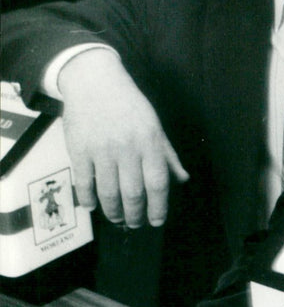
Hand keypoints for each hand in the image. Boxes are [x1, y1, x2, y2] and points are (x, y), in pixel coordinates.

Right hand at [58, 48, 188, 226]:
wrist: (95, 82)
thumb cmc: (129, 105)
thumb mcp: (155, 126)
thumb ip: (168, 155)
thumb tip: (183, 179)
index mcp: (150, 141)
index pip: (158, 183)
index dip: (159, 207)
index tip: (157, 221)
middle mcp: (127, 147)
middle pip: (133, 193)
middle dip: (136, 215)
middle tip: (136, 224)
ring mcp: (102, 149)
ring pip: (109, 193)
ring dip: (114, 212)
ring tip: (118, 218)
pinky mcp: (79, 150)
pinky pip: (84, 183)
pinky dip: (89, 200)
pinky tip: (94, 206)